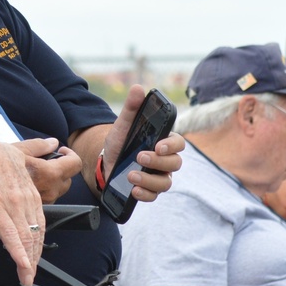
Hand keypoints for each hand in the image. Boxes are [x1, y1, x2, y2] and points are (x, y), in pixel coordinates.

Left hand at [0, 141, 50, 285]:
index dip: (20, 252)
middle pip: (26, 237)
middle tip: (27, 279)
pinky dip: (40, 238)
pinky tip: (37, 250)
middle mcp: (13, 201)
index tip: (25, 267)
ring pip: (36, 230)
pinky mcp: (34, 197)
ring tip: (31, 271)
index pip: (11, 233)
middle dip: (29, 261)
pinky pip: (40, 220)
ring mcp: (26, 199)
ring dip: (36, 253)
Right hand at [14, 138, 81, 202]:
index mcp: (47, 172)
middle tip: (48, 163)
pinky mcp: (32, 211)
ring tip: (36, 174)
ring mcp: (41, 203)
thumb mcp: (18, 149)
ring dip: (52, 183)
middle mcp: (47, 190)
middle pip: (67, 181)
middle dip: (61, 171)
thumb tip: (53, 142)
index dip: (71, 156)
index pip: (74, 164)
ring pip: (57, 193)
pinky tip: (30, 186)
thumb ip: (39, 146)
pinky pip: (46, 202)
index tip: (61, 152)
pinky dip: (44, 193)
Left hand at [100, 86, 182, 201]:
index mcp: (163, 142)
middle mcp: (165, 160)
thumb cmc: (121, 141)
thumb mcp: (123, 125)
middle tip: (139, 157)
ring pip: (166, 183)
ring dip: (149, 180)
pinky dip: (145, 194)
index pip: (179, 144)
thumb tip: (138, 89)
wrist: (106, 161)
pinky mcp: (149, 189)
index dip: (171, 146)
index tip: (158, 145)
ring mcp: (159, 176)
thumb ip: (132, 108)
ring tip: (131, 175)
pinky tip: (134, 190)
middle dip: (158, 162)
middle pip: (174, 164)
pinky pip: (154, 196)